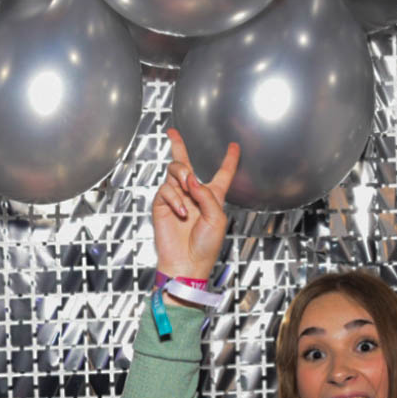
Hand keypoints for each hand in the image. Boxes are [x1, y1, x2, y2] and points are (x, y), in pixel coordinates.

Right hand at [152, 128, 238, 282]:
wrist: (187, 262)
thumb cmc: (205, 246)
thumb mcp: (217, 218)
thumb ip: (207, 195)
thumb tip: (191, 178)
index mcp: (212, 197)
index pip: (223, 173)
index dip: (229, 159)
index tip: (233, 146)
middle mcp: (193, 194)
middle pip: (184, 163)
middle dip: (178, 145)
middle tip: (173, 134)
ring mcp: (176, 198)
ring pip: (174, 171)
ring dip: (181, 176)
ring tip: (186, 190)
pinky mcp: (162, 205)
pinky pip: (166, 190)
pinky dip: (174, 198)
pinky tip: (180, 212)